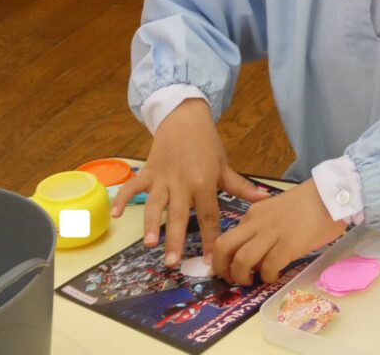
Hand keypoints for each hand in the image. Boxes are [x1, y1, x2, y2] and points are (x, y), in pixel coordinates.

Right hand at [111, 97, 268, 266]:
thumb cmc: (207, 143)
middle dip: (176, 239)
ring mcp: (163, 178)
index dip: (211, 238)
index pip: (209, 215)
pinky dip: (124, 198)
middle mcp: (183, 183)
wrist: (185, 117)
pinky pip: (134, 186)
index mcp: (205, 182)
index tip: (211, 260)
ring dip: (151, 224)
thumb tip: (264, 200)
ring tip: (149, 244)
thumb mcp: (224, 164)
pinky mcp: (148, 171)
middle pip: (179, 215)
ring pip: (156, 204)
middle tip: (173, 262)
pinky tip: (115, 215)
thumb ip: (241, 186)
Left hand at [212, 179, 345, 284]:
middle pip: (224, 246)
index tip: (230, 267)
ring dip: (241, 276)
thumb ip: (264, 225)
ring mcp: (272, 233)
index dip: (225, 256)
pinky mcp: (288, 245)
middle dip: (221, 267)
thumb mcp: (277, 209)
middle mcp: (257, 222)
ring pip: (242, 259)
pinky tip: (274, 277)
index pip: (228, 236)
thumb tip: (259, 252)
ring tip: (250, 282)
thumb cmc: (310, 202)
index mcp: (254, 213)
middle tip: (230, 278)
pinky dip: (268, 277)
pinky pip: (269, 267)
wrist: (331, 195)